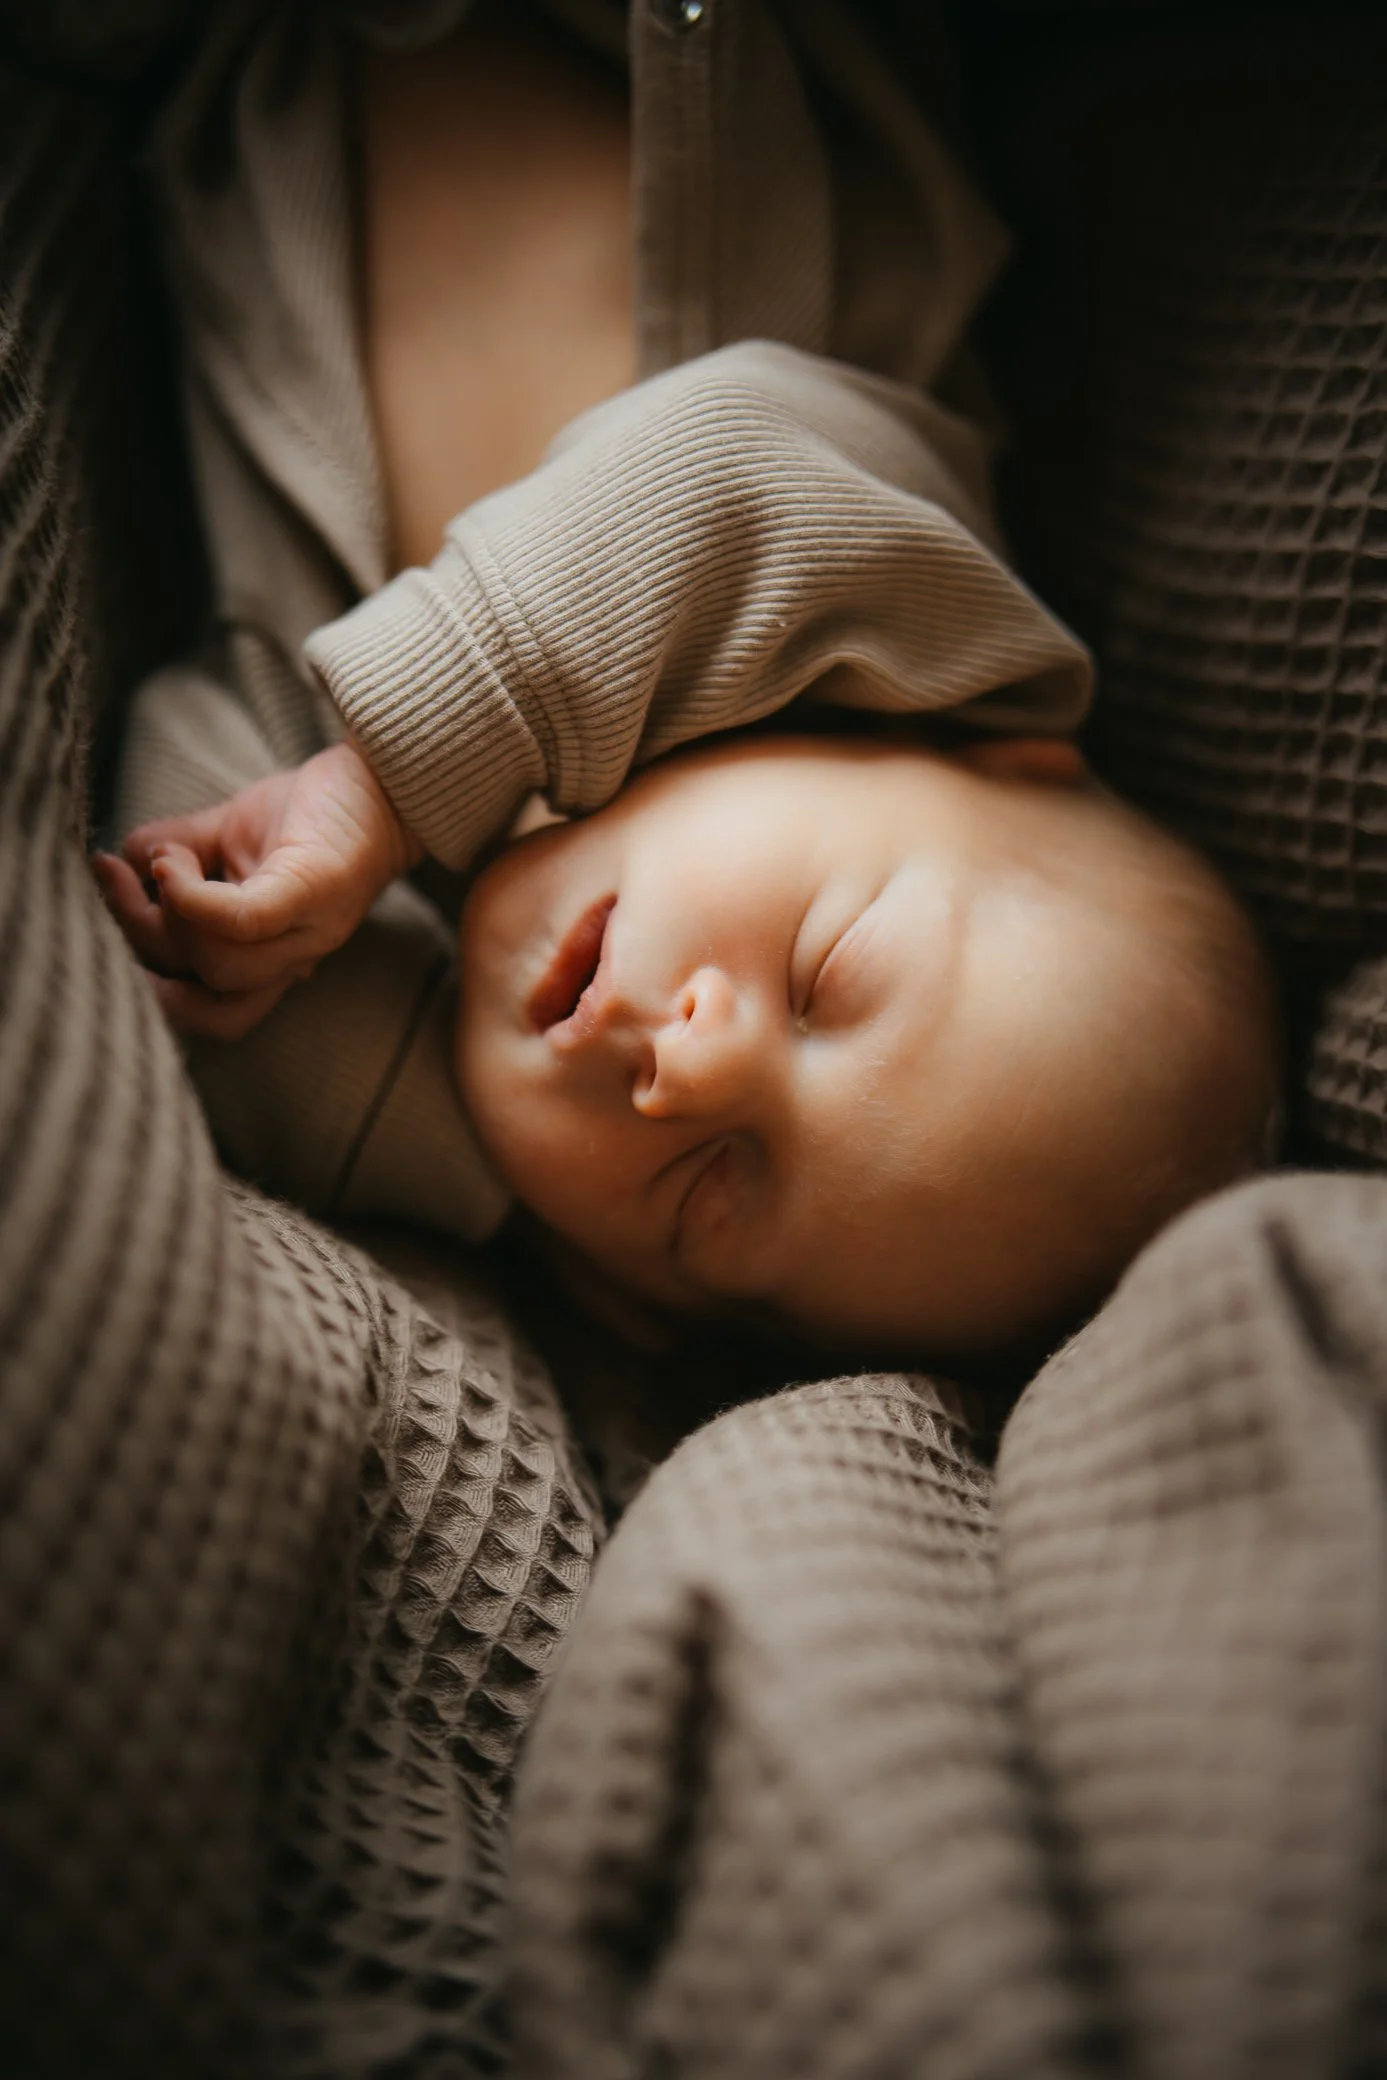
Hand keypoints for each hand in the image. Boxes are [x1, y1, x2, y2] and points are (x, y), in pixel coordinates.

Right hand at [94, 741, 422, 1038]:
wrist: (387, 773)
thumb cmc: (311, 807)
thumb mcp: (226, 832)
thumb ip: (173, 852)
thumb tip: (121, 863)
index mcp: (276, 957)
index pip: (214, 1013)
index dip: (155, 991)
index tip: (116, 928)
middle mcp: (297, 955)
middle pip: (204, 987)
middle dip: (143, 938)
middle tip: (119, 881)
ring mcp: (312, 928)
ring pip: (219, 964)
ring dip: (166, 915)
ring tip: (161, 862)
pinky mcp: (317, 889)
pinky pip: (246, 919)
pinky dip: (194, 898)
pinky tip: (172, 863)